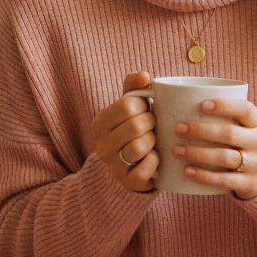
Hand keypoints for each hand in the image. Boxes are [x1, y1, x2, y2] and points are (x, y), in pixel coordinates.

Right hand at [91, 70, 158, 193]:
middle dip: (151, 123)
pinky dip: (156, 161)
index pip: (127, 105)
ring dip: (153, 142)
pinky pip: (147, 168)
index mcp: (100, 123)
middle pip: (135, 125)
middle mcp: (101, 145)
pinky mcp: (127, 181)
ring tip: (154, 141)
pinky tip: (155, 158)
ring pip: (139, 147)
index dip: (144, 105)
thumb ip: (133, 87)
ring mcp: (113, 165)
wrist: (127, 169)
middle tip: (154, 126)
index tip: (147, 110)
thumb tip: (144, 75)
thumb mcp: (129, 108)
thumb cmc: (132, 131)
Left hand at [174, 98, 256, 199]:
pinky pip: (224, 180)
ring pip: (224, 157)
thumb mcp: (246, 127)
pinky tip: (187, 171)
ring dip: (197, 153)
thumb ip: (226, 116)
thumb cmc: (245, 142)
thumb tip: (182, 103)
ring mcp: (256, 164)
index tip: (202, 105)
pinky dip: (204, 176)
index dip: (224, 106)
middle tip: (179, 128)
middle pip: (228, 133)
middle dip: (200, 130)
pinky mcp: (249, 184)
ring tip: (177, 150)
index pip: (244, 109)